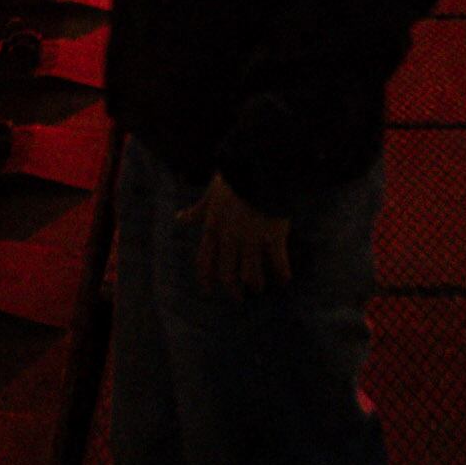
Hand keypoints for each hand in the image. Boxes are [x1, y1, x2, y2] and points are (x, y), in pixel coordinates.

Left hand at [188, 172, 292, 295]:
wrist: (259, 166)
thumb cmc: (235, 177)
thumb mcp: (211, 193)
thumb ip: (198, 209)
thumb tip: (180, 218)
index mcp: (213, 227)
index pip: (204, 260)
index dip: (205, 278)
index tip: (208, 290)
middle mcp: (230, 238)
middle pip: (227, 274)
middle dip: (232, 289)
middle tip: (238, 298)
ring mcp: (252, 239)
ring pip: (250, 273)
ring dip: (256, 283)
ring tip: (261, 288)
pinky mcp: (273, 236)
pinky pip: (277, 262)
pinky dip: (281, 272)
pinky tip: (286, 279)